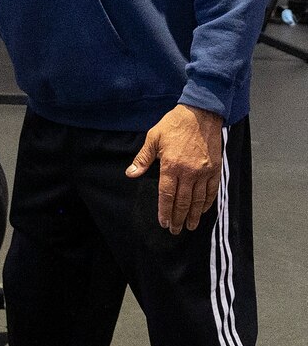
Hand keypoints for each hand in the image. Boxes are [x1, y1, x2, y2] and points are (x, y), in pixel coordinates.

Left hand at [126, 104, 223, 234]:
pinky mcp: (215, 169)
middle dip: (178, 218)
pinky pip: (212, 191)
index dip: (165, 211)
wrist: (200, 114)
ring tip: (189, 226)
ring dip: (193, 215)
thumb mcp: (153, 138)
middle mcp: (189, 172)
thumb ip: (143, 159)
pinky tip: (202, 211)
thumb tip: (130, 174)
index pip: (167, 195)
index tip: (164, 223)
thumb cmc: (174, 125)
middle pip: (183, 201)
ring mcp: (204, 172)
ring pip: (198, 200)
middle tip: (175, 230)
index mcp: (171, 166)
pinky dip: (207, 203)